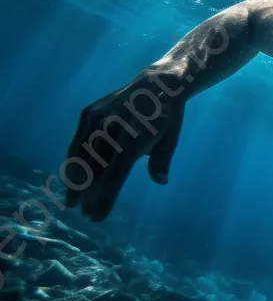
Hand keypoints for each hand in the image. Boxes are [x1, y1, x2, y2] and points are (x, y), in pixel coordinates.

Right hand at [64, 67, 187, 220]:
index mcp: (134, 135)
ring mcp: (97, 118)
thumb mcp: (171, 138)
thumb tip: (161, 181)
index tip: (98, 217)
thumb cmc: (166, 117)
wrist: (158, 83)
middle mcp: (112, 126)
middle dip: (88, 195)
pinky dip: (73, 162)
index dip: (104, 199)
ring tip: (73, 202)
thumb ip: (162, 160)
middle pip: (93, 170)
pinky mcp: (89, 113)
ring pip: (79, 157)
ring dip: (74, 182)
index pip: (114, 175)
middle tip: (87, 214)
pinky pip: (77, 143)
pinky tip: (72, 178)